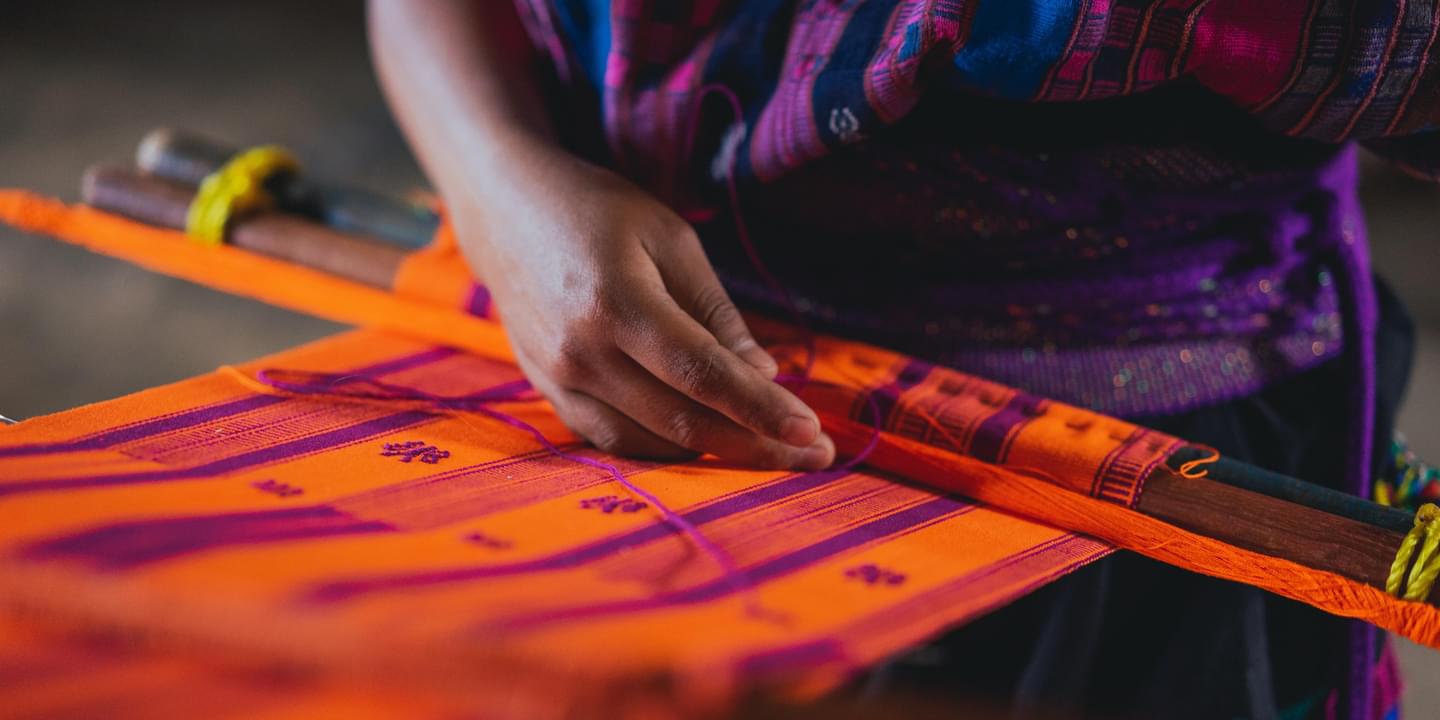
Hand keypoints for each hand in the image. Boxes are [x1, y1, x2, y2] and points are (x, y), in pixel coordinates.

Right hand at [454, 140, 835, 469]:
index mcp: (615, 302)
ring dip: (717, 455)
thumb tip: (762, 374)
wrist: (503, 209)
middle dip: (755, 444)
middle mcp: (580, 352)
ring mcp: (557, 379)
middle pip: (681, 420)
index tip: (811, 433)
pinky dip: (666, 448)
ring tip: (772, 451)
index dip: (760, 409)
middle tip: (814, 456)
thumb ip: (715, 312)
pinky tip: (710, 443)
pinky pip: (614, 439)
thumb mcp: (670, 239)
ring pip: (649, 441)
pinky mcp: (546, 391)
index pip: (702, 374)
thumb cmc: (596, 210)